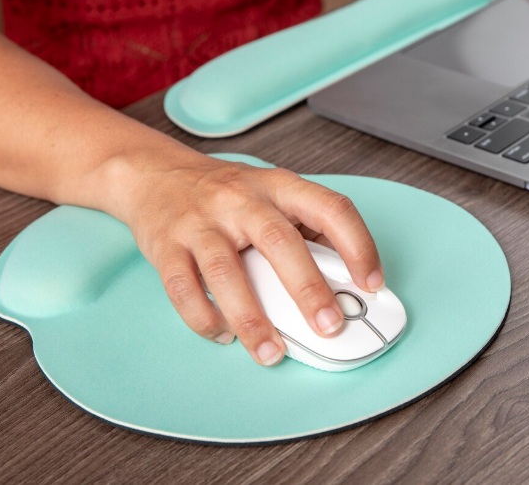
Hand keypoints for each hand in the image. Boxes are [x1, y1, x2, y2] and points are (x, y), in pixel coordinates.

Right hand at [123, 155, 383, 365]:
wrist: (156, 174)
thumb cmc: (227, 194)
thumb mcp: (273, 195)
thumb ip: (306, 229)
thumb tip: (345, 280)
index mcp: (279, 187)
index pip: (331, 208)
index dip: (358, 245)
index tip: (372, 283)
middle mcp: (242, 200)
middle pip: (280, 243)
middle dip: (309, 290)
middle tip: (330, 326)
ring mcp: (201, 223)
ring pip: (228, 273)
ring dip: (253, 320)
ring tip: (272, 353)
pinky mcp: (167, 247)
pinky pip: (185, 290)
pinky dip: (205, 320)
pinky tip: (224, 336)